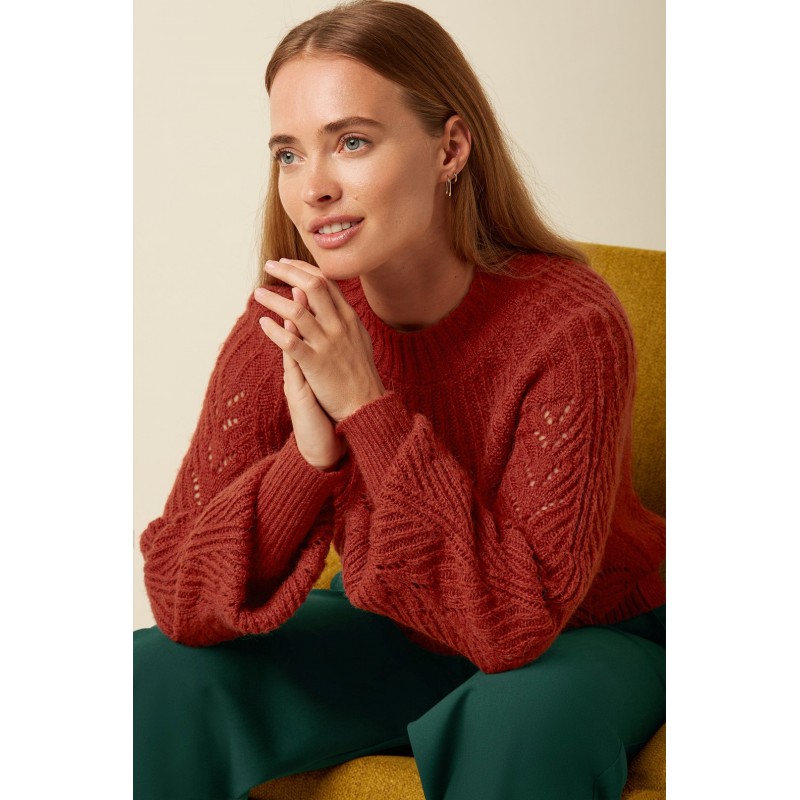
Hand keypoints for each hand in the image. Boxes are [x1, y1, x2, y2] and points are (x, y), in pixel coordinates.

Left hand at [255, 259, 385, 422]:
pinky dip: (274, 331)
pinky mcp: (316, 364)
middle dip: (288, 271)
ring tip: (258, 293)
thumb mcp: (358, 338)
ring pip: (296, 312)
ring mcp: (327, 344)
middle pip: (312, 287)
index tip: (286, 262)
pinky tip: (263, 324)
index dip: (303, 268)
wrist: (365, 404)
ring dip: (274, 299)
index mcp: (349, 317)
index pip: (326, 281)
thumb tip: (331, 298)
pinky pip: (290, 342)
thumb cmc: (360, 373)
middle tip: (269, 266)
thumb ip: (343, 317)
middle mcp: (339, 326)